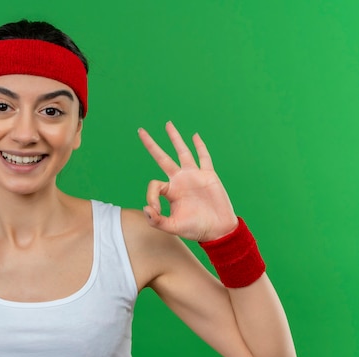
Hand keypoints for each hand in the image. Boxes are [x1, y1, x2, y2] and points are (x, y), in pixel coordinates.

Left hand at [138, 122, 237, 241]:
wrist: (218, 230)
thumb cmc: (195, 228)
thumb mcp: (172, 227)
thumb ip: (156, 221)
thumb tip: (145, 208)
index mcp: (170, 191)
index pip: (155, 184)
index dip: (151, 196)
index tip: (154, 210)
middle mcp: (179, 180)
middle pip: (162, 158)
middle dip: (151, 145)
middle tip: (141, 131)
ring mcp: (193, 176)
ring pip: (182, 152)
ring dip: (175, 138)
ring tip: (167, 124)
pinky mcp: (208, 175)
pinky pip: (204, 157)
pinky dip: (200, 146)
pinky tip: (194, 136)